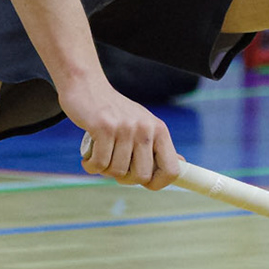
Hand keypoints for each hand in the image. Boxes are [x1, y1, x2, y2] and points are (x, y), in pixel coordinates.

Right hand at [67, 74, 180, 189]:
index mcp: (159, 130)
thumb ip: (158, 145)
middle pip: (141, 177)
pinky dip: (90, 166)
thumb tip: (182, 163)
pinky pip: (99, 164)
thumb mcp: (142, 123)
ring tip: (99, 156)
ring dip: (104, 170)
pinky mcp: (103, 127)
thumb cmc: (114, 110)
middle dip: (124, 178)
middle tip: (113, 166)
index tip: (143, 182)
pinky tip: (87, 159)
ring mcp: (125, 127)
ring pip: (117, 172)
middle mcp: (145, 128)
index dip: (158, 183)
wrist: (86, 85)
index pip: (172, 170)